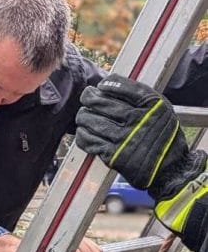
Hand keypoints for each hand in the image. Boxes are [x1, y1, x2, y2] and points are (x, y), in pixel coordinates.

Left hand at [76, 75, 199, 198]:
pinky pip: (87, 140)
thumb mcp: (159, 109)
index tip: (101, 86)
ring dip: (83, 116)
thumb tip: (105, 84)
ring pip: (89, 119)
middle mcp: (137, 120)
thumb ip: (137, 95)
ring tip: (85, 115)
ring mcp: (123, 138)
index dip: (106, 84)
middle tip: (87, 97)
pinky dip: (82, 134)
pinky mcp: (113, 155)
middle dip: (88, 97)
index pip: (121, 86)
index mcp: (151, 105)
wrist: (170, 167)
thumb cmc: (160, 133)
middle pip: (99, 102)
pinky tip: (85, 131)